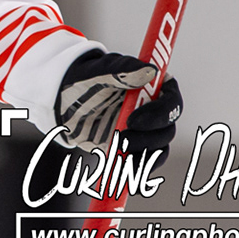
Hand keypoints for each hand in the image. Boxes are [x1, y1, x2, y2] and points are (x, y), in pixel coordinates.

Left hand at [55, 49, 183, 166]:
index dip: (160, 113)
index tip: (134, 120)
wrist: (66, 98)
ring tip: (117, 149)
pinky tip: (121, 167)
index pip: (172, 100)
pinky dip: (137, 167)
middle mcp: (155, 109)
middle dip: (148, 137)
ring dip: (142, 153)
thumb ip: (124, 70)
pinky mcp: (135, 147)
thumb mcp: (100, 71)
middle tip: (121, 138)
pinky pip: (145, 161)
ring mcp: (147, 130)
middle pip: (167, 128)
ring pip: (159, 148)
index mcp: (154, 86)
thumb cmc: (86, 78)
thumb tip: (152, 71)